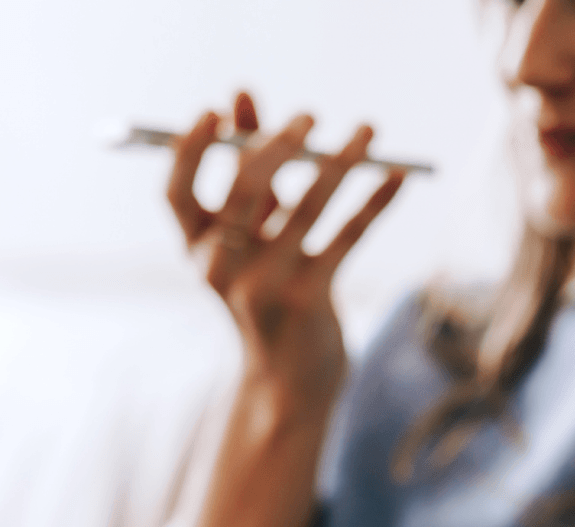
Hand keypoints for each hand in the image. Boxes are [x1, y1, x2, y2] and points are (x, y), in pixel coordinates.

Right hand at [168, 92, 404, 413]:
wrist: (290, 379)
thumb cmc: (270, 294)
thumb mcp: (250, 240)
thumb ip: (247, 175)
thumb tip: (240, 98)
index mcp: (198, 251)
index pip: (175, 192)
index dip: (191, 149)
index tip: (216, 108)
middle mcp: (222, 270)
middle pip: (242, 190)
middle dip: (276, 144)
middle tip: (310, 116)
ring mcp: (265, 286)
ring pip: (306, 207)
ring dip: (341, 160)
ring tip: (369, 129)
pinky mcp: (309, 300)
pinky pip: (347, 237)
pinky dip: (375, 202)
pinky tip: (398, 177)